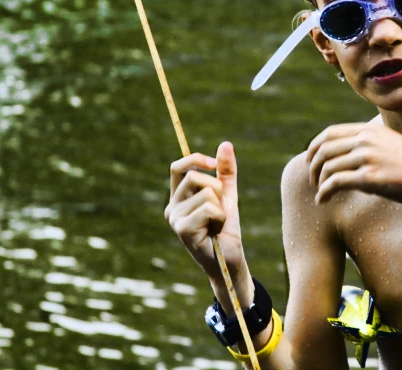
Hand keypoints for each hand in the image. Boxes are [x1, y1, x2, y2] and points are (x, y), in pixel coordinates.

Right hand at [165, 142, 247, 289]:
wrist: (229, 258)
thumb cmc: (225, 228)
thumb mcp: (227, 195)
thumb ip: (225, 171)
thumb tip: (226, 143)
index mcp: (178, 197)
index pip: (178, 167)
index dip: (197, 159)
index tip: (215, 164)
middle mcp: (172, 206)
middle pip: (195, 176)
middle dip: (217, 188)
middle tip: (221, 207)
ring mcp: (175, 219)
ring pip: (206, 192)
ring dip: (221, 207)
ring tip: (218, 223)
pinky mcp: (182, 229)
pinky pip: (209, 208)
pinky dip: (221, 217)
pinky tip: (216, 230)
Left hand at [306, 123, 401, 205]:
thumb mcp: (391, 146)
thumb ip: (369, 147)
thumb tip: (349, 160)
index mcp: (369, 131)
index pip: (330, 133)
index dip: (314, 146)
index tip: (309, 159)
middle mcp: (365, 140)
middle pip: (324, 149)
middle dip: (313, 165)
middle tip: (312, 180)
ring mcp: (367, 157)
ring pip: (328, 167)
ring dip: (318, 181)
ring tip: (319, 192)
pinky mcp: (369, 177)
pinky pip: (335, 182)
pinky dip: (324, 192)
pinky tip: (323, 200)